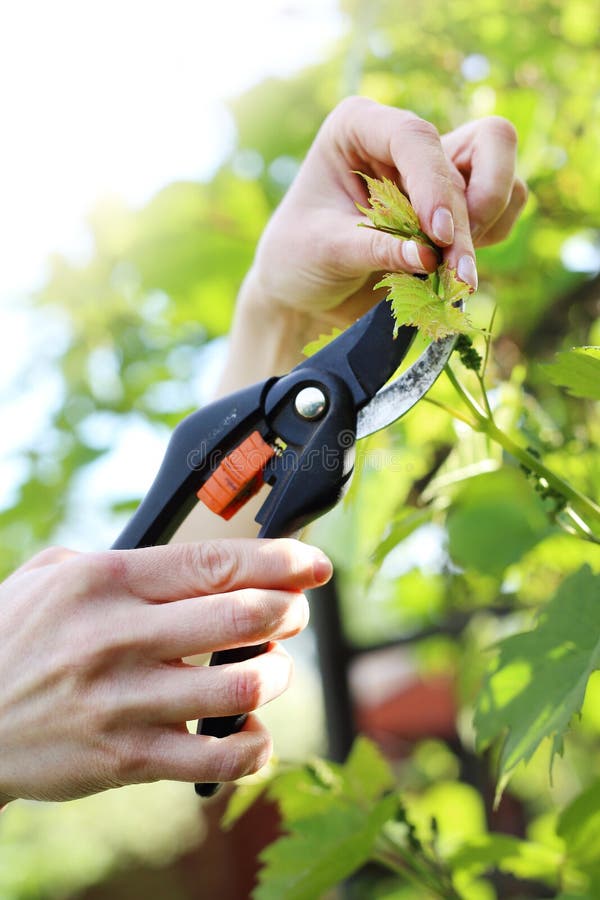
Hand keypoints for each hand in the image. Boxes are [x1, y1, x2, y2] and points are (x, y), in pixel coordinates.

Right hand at [0, 539, 330, 802]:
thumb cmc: (13, 636)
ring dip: (277, 675)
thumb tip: (200, 563)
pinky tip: (250, 732)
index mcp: (108, 581)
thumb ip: (125, 562)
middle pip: (243, 617)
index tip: (313, 564)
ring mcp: (124, 702)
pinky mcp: (126, 758)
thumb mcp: (55, 575)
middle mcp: (120, 637)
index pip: (216, 562)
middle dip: (289, 612)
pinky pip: (216, 759)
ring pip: (240, 689)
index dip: (280, 561)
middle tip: (293, 613)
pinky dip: (252, 747)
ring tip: (272, 669)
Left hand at [244, 96, 526, 330]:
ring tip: (455, 278)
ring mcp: (435, 172)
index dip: (434, 183)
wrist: (304, 290)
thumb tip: (429, 256)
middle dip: (472, 211)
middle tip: (458, 269)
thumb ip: (373, 248)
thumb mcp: (324, 251)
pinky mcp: (455, 206)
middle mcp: (403, 142)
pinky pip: (502, 209)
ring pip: (500, 176)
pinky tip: (454, 272)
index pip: (414, 137)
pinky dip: (488, 240)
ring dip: (485, 228)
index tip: (438, 235)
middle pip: (480, 147)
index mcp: (360, 126)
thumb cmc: (298, 258)